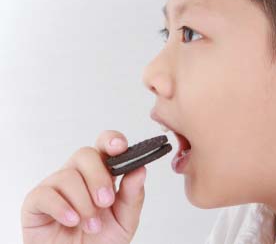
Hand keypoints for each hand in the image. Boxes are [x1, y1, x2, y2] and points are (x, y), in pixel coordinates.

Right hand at [21, 130, 146, 243]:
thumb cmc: (100, 241)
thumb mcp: (125, 220)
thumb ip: (133, 196)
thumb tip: (140, 169)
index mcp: (101, 174)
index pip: (104, 145)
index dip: (111, 140)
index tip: (120, 147)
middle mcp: (78, 175)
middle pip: (85, 154)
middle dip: (98, 177)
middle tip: (106, 202)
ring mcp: (56, 186)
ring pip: (68, 175)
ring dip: (84, 202)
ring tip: (92, 225)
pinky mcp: (35, 202)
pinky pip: (45, 193)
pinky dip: (62, 207)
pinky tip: (72, 220)